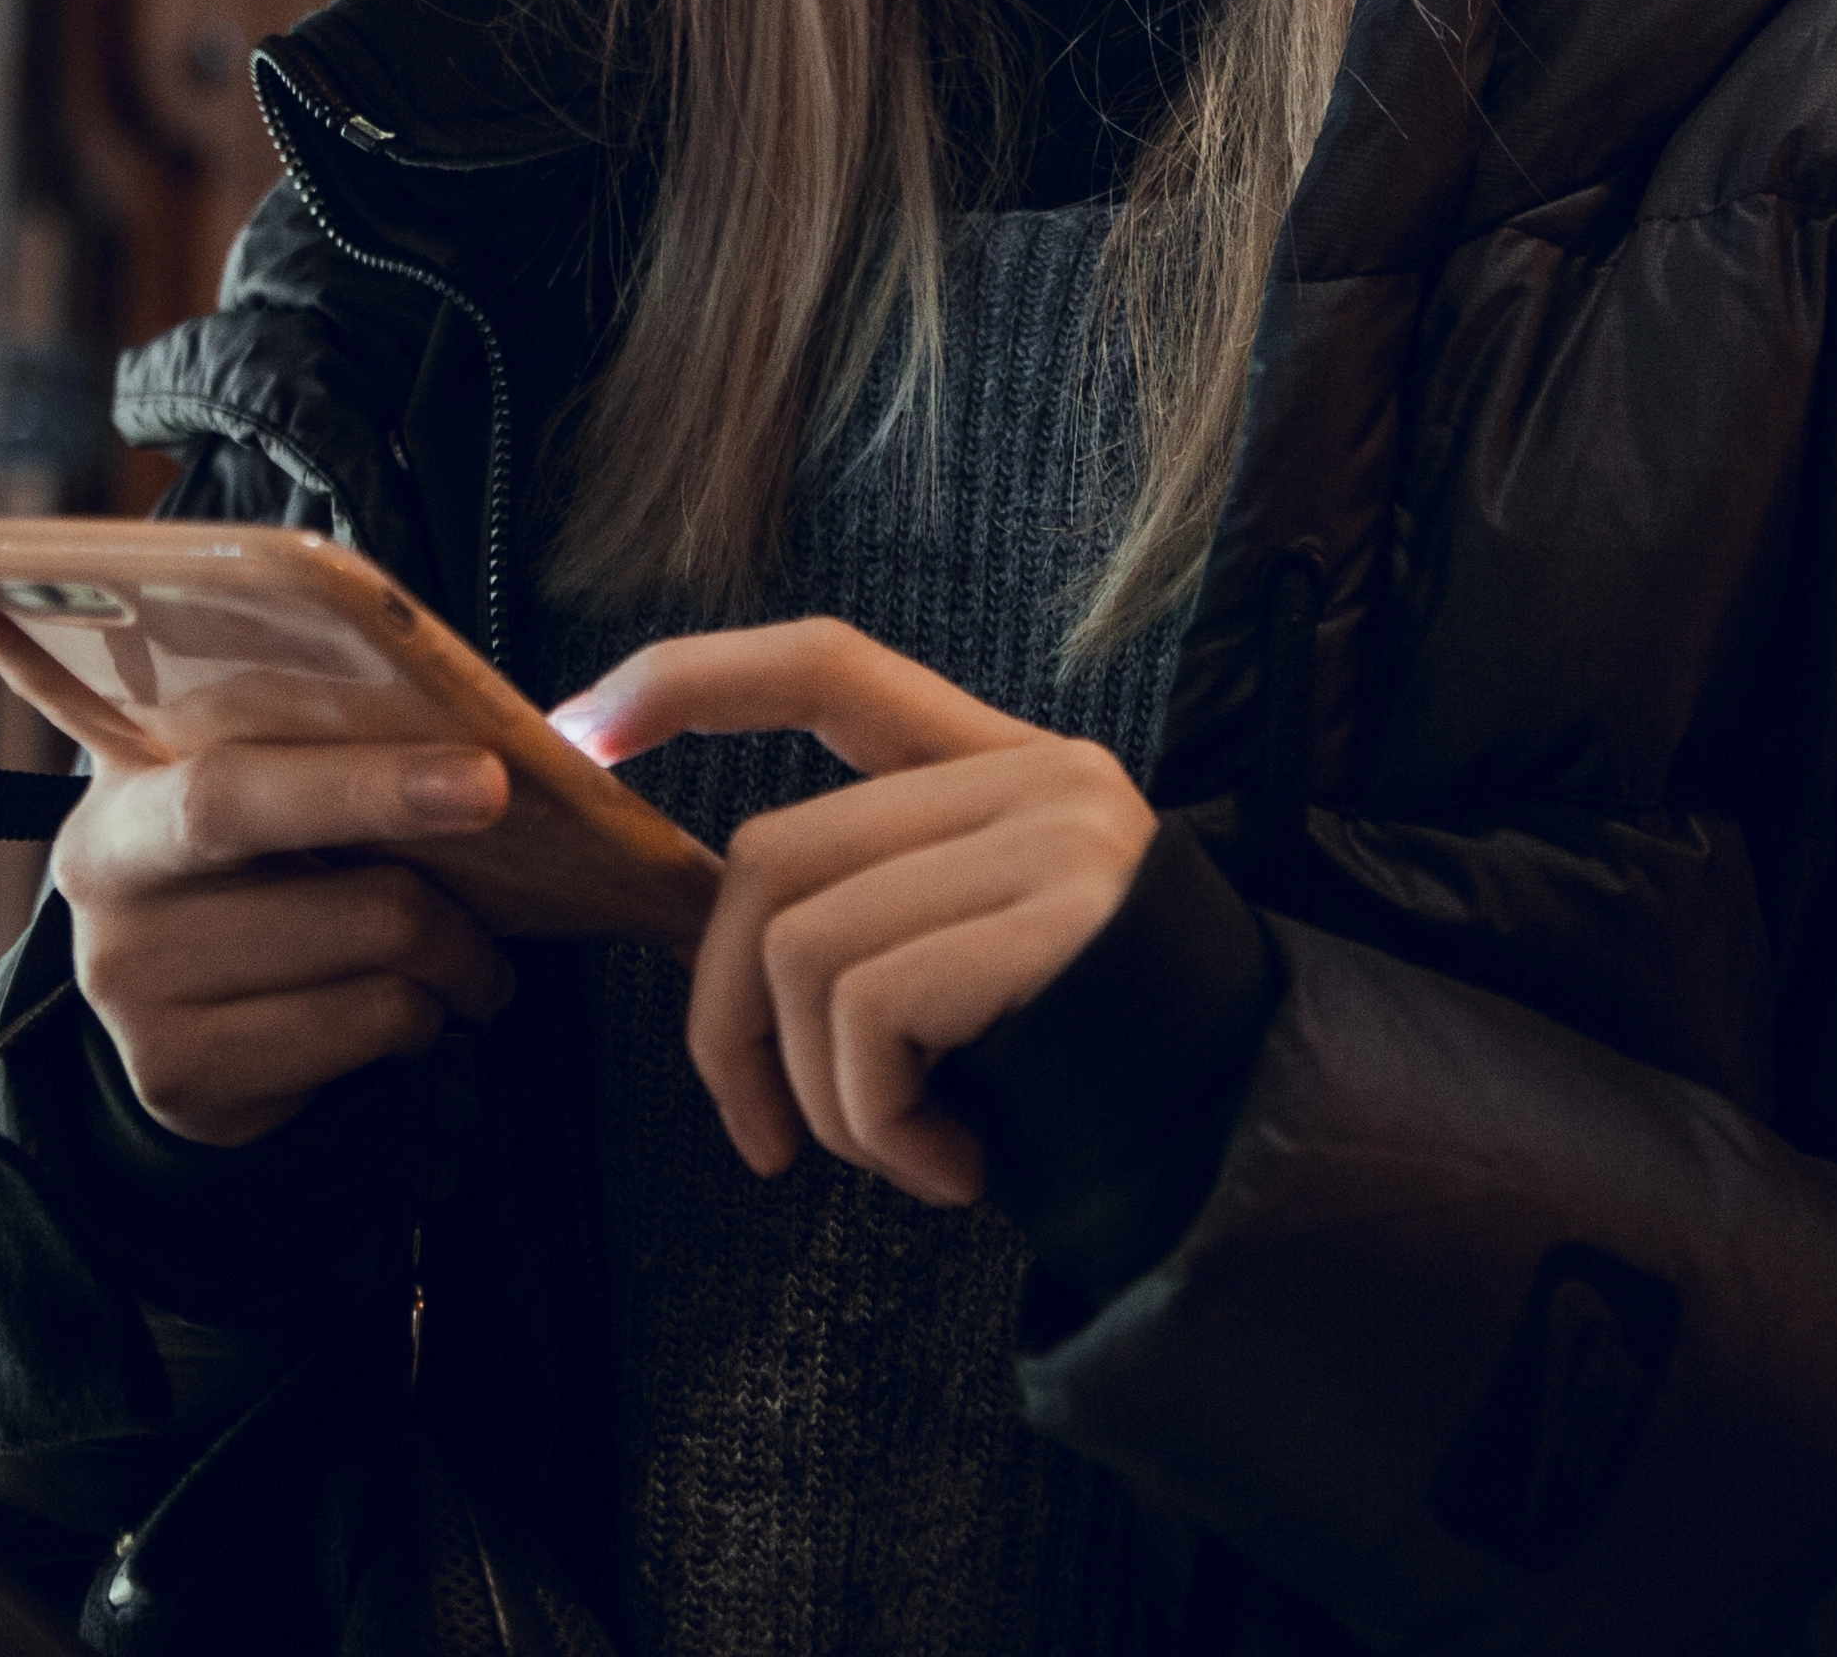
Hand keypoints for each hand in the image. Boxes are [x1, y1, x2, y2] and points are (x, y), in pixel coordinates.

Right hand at [49, 741, 519, 1148]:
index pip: (241, 786)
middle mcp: (111, 885)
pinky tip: (410, 1005)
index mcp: (130, 780)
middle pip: (330, 889)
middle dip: (449, 893)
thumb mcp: (261, 776)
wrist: (166, 985)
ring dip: (456, 960)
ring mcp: (132, 991)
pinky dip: (418, 1017)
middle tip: (525, 879)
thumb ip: (340, 746)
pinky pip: (361, 1030)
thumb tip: (516, 739)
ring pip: (371, 962)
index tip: (489, 782)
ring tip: (466, 956)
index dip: (368, 786)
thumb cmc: (248, 852)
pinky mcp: (180, 1074)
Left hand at [559, 619, 1152, 1207]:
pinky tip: (948, 1169)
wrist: (1253, 1137)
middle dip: (722, 1025)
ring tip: (899, 1154)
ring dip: (819, 1099)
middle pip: (771, 859)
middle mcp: (1035, 777)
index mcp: (1006, 763)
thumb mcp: (981, 955)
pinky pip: (866, 1015)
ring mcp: (1051, 840)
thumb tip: (718, 947)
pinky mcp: (1056, 918)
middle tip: (767, 1139)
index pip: (834, 666)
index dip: (697, 680)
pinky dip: (876, 1125)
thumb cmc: (1099, 1067)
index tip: (583, 730)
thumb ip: (878, 904)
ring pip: (800, 948)